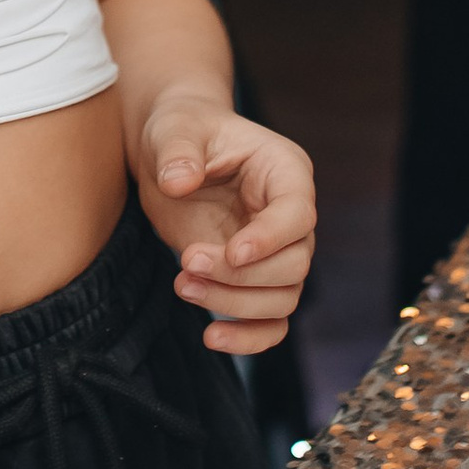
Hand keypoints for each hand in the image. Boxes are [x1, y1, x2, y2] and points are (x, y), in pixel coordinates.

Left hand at [135, 92, 316, 353]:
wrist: (170, 153)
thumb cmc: (181, 130)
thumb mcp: (174, 129)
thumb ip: (177, 150)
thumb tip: (178, 181)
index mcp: (285, 172)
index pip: (298, 214)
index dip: (269, 239)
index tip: (230, 252)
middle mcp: (290, 216)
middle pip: (294, 265)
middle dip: (240, 276)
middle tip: (187, 263)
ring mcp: (275, 251)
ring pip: (282, 299)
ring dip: (233, 304)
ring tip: (182, 285)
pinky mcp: (253, 279)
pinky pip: (271, 323)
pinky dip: (249, 339)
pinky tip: (212, 339)